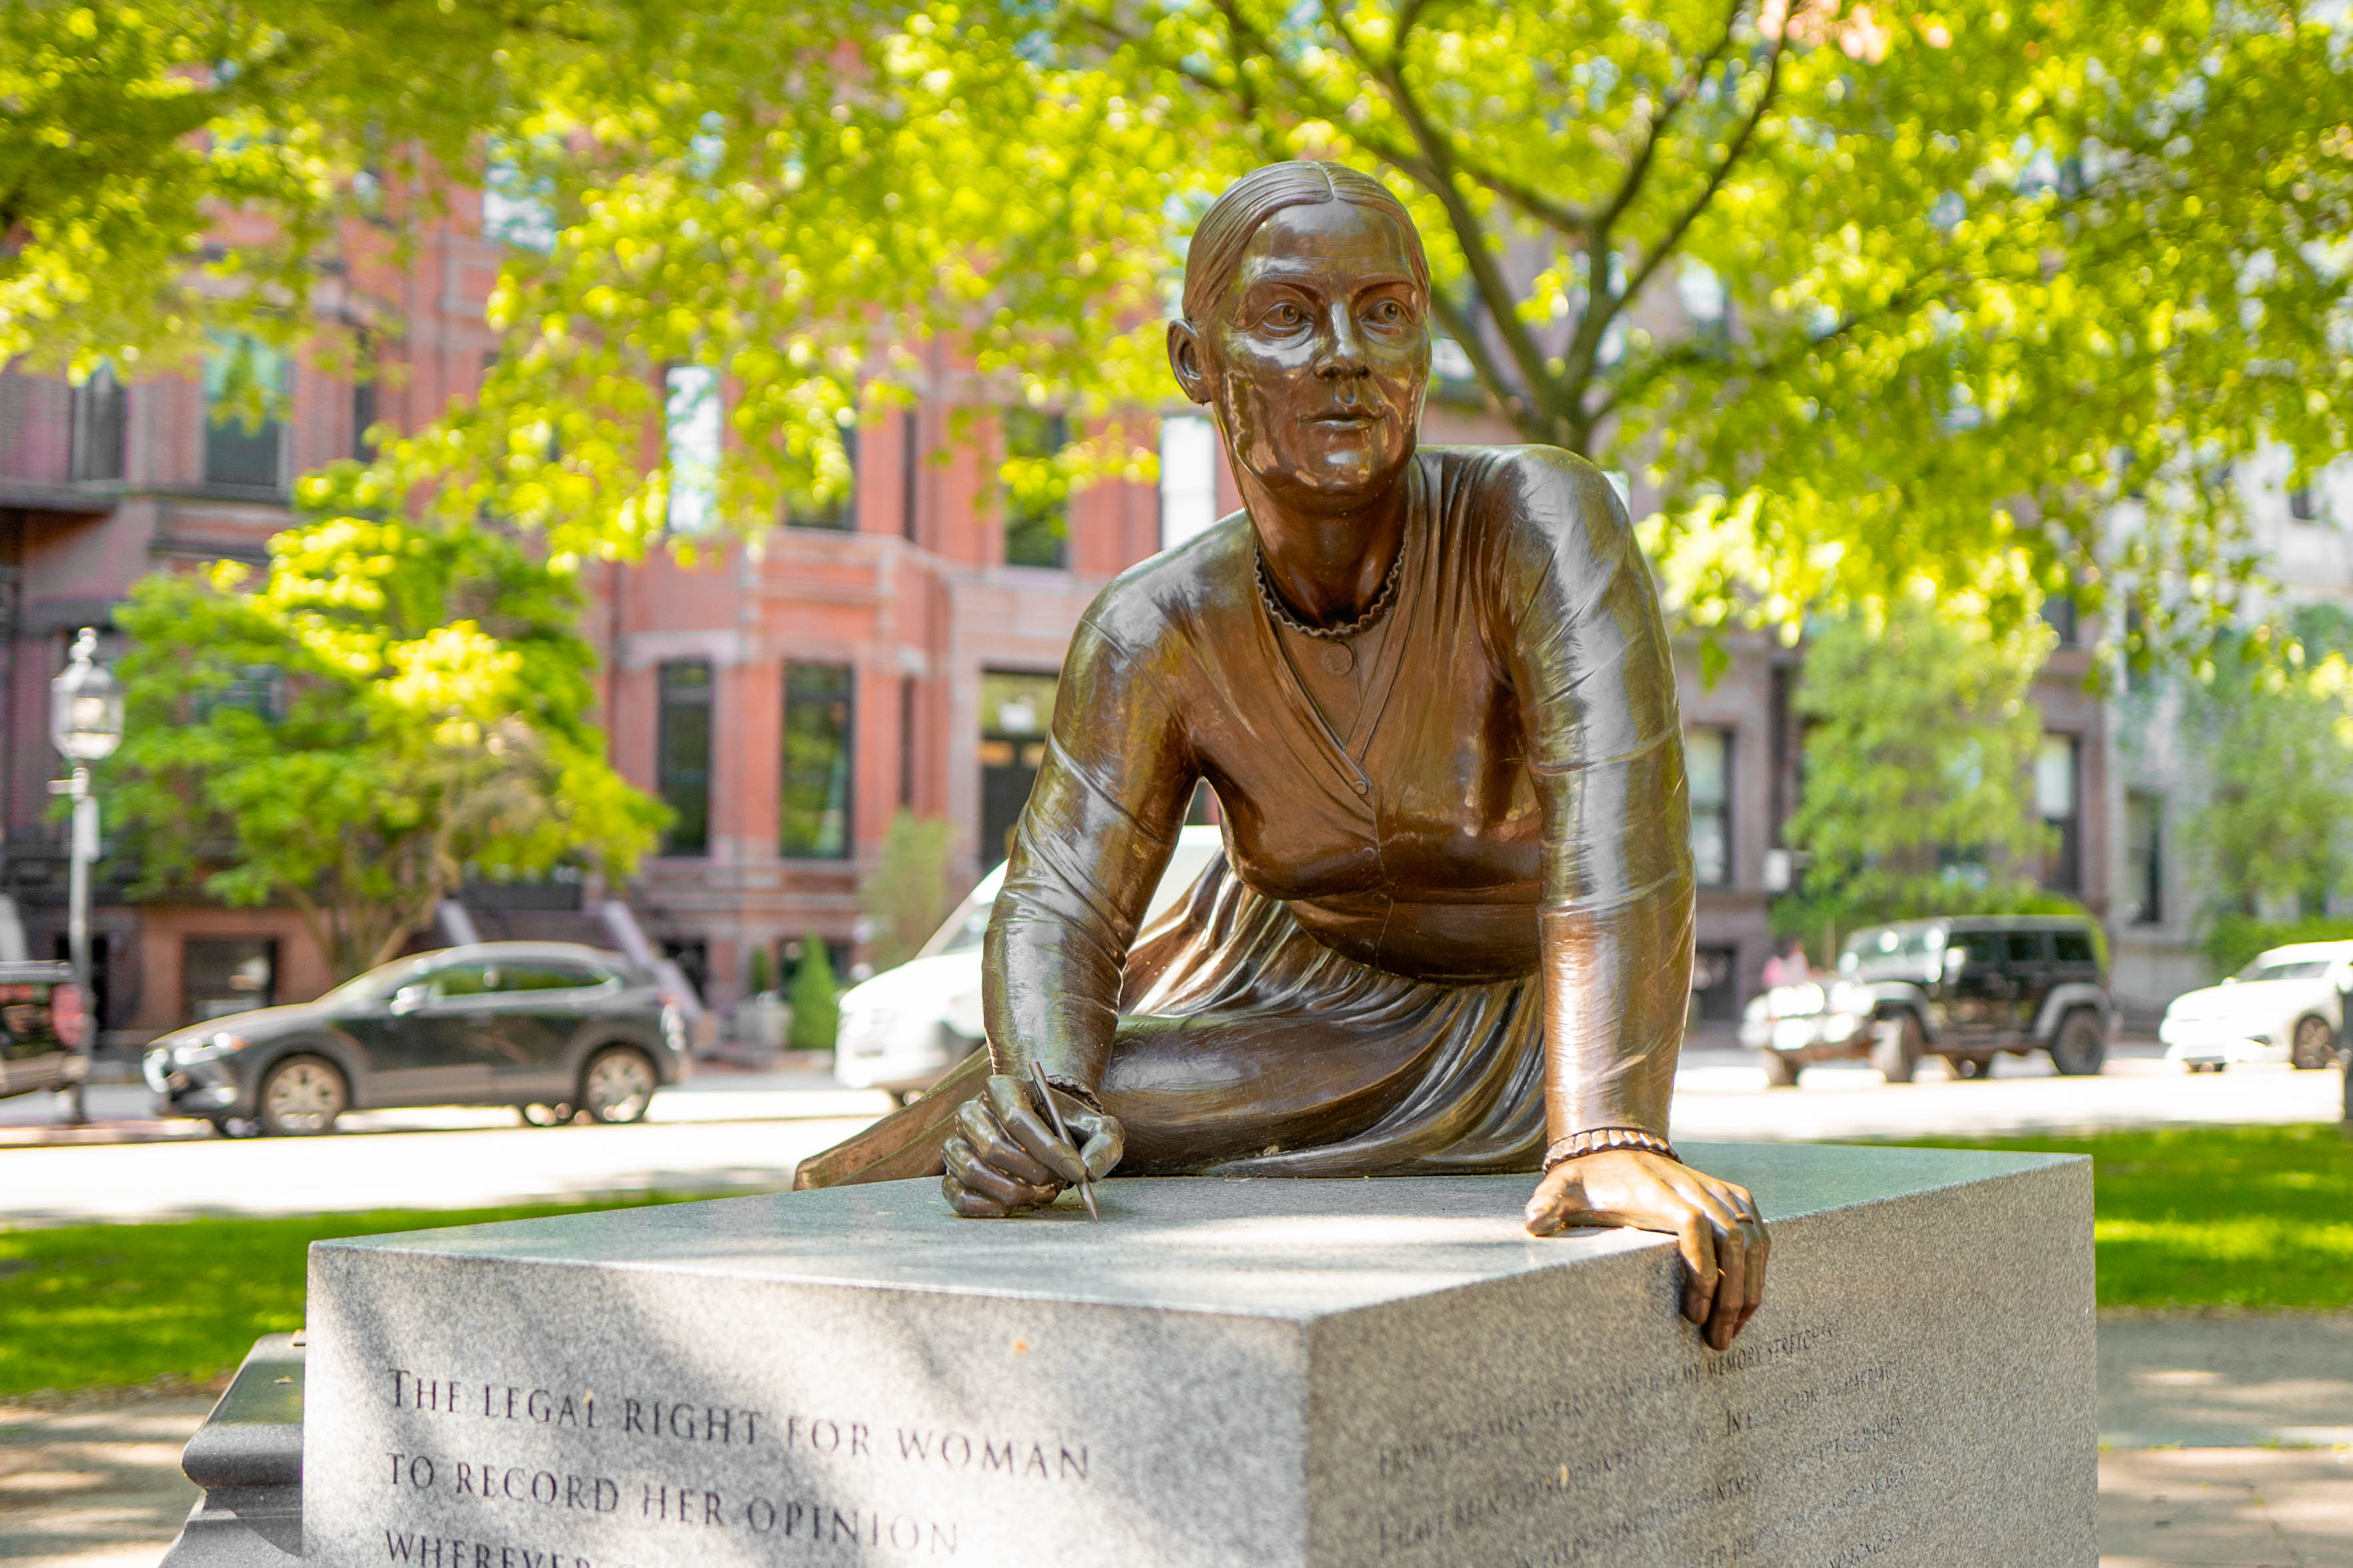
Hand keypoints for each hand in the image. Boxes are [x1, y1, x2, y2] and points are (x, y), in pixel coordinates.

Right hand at [941, 1073, 1123, 1217]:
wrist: (1049, 1136)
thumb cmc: (1071, 1129)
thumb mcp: (1099, 1129)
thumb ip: (1103, 1146)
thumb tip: (1087, 1173)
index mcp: (1003, 1088)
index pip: (1017, 1118)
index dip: (1048, 1149)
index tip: (1076, 1172)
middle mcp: (972, 1111)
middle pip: (992, 1148)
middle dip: (1031, 1173)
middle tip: (1056, 1183)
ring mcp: (958, 1142)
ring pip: (971, 1171)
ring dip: (1011, 1191)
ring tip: (1040, 1193)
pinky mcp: (952, 1172)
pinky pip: (955, 1193)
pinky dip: (985, 1206)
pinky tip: (1013, 1206)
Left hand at [1524, 1149, 1768, 1349]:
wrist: (1616, 1147)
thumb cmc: (1588, 1180)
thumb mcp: (1562, 1188)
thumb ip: (1548, 1204)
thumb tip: (1534, 1222)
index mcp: (1656, 1191)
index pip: (1694, 1225)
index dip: (1702, 1269)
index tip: (1694, 1315)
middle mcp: (1694, 1186)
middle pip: (1734, 1240)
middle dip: (1733, 1296)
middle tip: (1717, 1341)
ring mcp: (1719, 1190)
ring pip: (1754, 1241)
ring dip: (1751, 1289)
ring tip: (1732, 1331)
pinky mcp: (1734, 1196)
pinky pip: (1760, 1235)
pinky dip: (1759, 1272)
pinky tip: (1743, 1306)